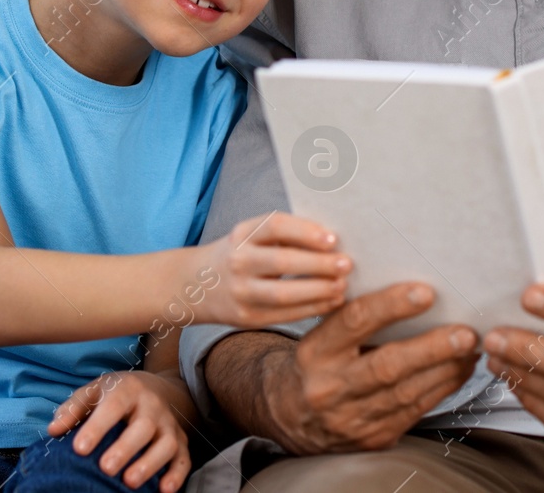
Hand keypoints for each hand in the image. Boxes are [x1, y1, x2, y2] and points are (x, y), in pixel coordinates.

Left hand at [48, 370, 191, 491]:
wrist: (157, 389)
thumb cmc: (116, 395)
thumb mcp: (94, 391)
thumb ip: (73, 409)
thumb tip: (54, 430)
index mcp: (128, 390)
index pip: (113, 406)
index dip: (97, 426)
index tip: (79, 448)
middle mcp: (152, 406)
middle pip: (144, 426)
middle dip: (126, 448)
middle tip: (106, 468)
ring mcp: (169, 424)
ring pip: (167, 443)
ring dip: (150, 463)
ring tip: (130, 482)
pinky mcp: (181, 442)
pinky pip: (184, 458)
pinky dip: (177, 475)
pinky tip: (164, 490)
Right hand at [194, 213, 351, 328]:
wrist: (196, 284)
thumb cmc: (241, 253)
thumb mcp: (253, 236)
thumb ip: (287, 235)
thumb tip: (335, 240)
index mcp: (242, 234)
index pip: (274, 226)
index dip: (305, 231)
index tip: (333, 238)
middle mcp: (238, 261)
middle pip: (282, 262)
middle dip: (319, 264)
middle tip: (347, 263)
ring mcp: (240, 292)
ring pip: (283, 293)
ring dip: (318, 290)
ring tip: (342, 285)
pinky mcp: (246, 318)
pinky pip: (284, 315)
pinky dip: (312, 308)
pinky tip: (331, 301)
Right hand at [258, 282, 480, 453]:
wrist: (292, 415)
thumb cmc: (319, 362)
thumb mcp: (323, 335)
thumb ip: (357, 317)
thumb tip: (416, 285)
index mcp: (315, 352)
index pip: (355, 322)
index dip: (391, 305)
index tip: (426, 291)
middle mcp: (330, 388)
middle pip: (386, 366)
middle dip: (431, 348)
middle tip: (465, 333)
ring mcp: (351, 418)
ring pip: (406, 393)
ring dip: (446, 369)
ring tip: (470, 348)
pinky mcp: (372, 438)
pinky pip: (414, 412)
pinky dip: (442, 388)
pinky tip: (459, 370)